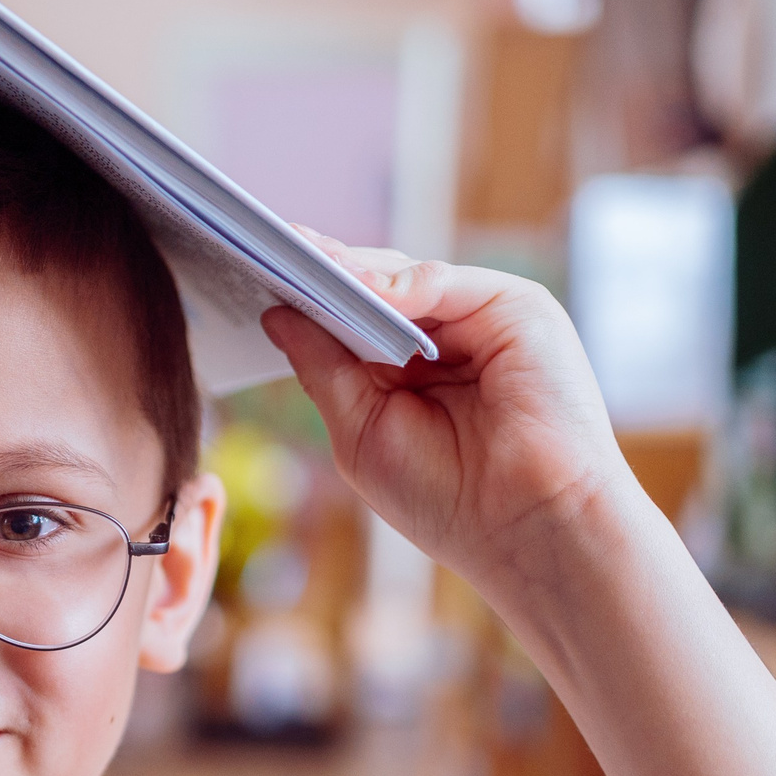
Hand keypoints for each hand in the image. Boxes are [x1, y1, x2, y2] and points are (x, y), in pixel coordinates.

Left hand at [261, 240, 633, 592]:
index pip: (348, 318)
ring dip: (350, 269)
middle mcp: (442, 337)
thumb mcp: (360, 430)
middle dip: (319, 271)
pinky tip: (360, 288)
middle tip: (260, 248)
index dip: (302, 297)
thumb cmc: (447, 497)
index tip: (248, 274)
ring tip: (296, 259)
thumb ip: (324, 368)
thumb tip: (276, 314)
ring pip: (404, 277)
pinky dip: (402, 283)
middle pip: (372, 287)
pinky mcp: (518, 310)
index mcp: (405, 369)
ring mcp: (480, 320)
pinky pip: (448, 282)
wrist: (527, 527)